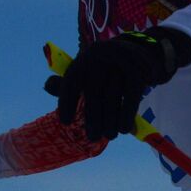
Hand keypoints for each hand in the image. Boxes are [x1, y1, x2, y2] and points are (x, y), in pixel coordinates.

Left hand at [56, 27, 190, 140]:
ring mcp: (121, 61)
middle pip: (94, 92)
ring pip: (113, 97)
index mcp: (85, 56)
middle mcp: (101, 55)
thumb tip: (47, 86)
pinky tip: (125, 129)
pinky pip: (131, 97)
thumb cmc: (110, 68)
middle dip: (93, 118)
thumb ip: (69, 81)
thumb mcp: (90, 71)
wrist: (144, 52)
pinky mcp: (139, 69)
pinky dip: (127, 115)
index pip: (72, 80)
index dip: (66, 101)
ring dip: (111, 120)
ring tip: (109, 136)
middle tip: (92, 138)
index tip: (65, 122)